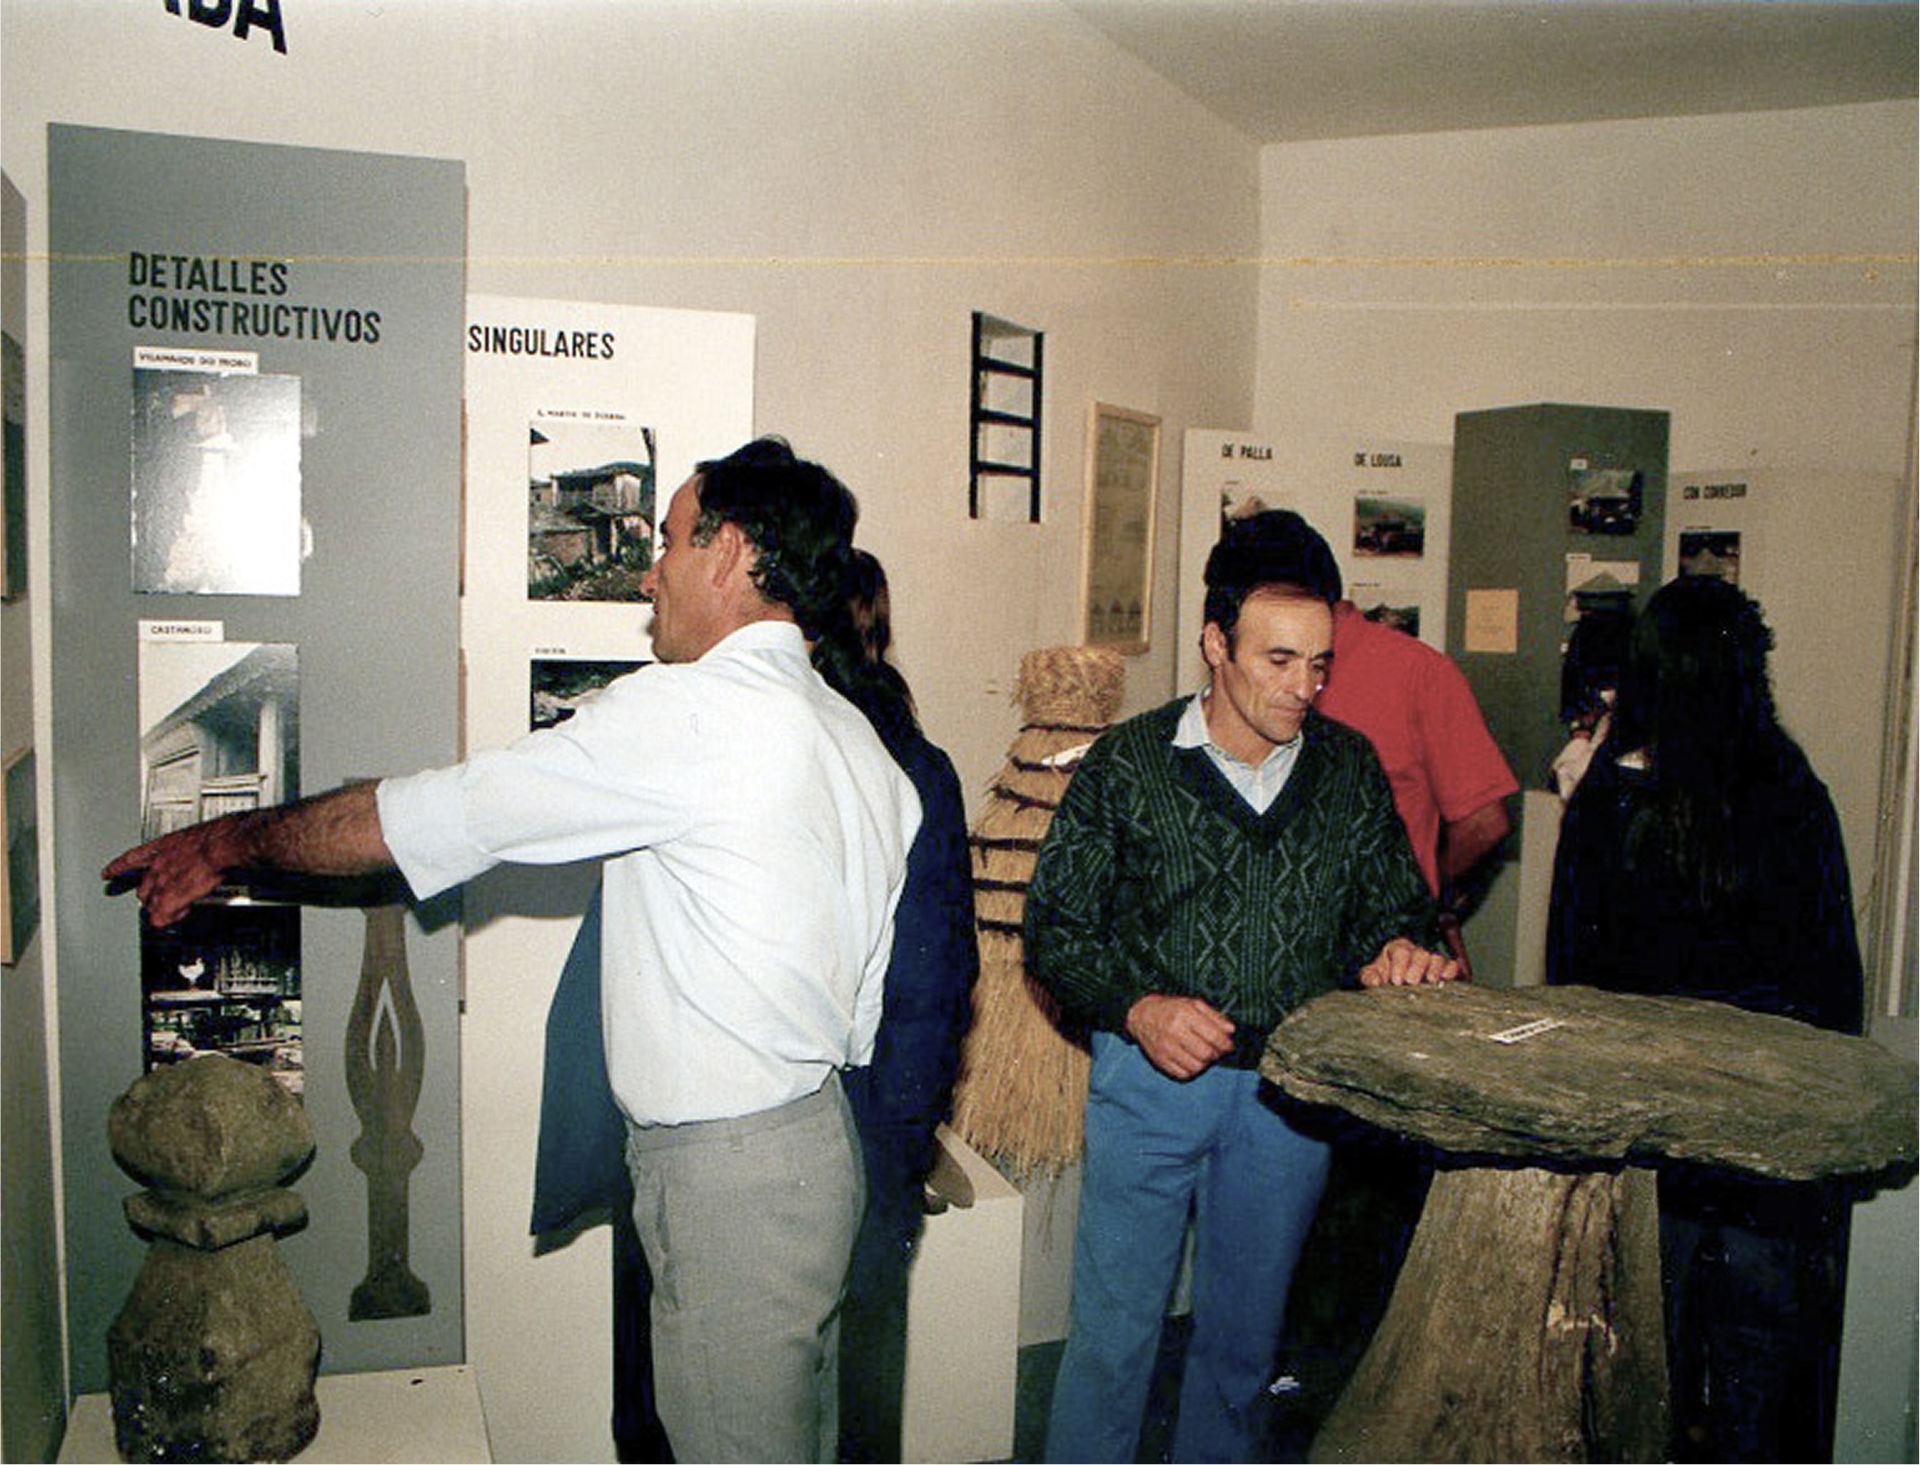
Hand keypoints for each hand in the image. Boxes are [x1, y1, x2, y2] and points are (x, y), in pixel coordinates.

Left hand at [102, 819, 239, 928]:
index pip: (132, 858)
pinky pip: (162, 914)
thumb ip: (190, 845)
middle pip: (143, 886)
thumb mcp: (197, 836)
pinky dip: (168, 917)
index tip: (107, 873)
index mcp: (163, 847)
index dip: (118, 867)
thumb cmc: (217, 835)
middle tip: (157, 901)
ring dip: (160, 907)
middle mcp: (159, 865)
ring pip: (151, 902)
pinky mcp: (173, 897)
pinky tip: (173, 918)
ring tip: (172, 910)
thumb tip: (201, 848)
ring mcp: (164, 882)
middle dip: (148, 896)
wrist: (222, 844)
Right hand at [1125, 994, 1235, 1079]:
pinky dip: (1192, 1070)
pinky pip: (1183, 1074)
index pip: (1214, 1036)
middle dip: (1216, 1055)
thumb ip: (1215, 1016)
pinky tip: (1191, 1061)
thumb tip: (1231, 1031)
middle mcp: (1175, 1031)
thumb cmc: (1171, 1009)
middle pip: (1206, 1054)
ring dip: (1205, 1064)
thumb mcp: (1193, 1004)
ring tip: (1203, 1055)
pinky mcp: (1160, 1061)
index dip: (1226, 1044)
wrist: (1142, 1015)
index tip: (1228, 1046)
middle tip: (1216, 1051)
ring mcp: (1166, 1048)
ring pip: (1196, 1067)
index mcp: (1185, 1014)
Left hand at [1358, 936, 1459, 987]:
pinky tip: (1446, 979)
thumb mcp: (1372, 977)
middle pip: (1420, 953)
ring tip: (1430, 981)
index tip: (1396, 981)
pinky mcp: (1447, 973)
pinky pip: (1453, 966)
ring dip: (1434, 969)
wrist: (1397, 994)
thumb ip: (1369, 977)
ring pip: (1438, 958)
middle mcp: (1417, 953)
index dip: (1399, 965)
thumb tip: (1375, 982)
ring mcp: (1432, 962)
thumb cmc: (1383, 981)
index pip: (1400, 951)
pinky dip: (1451, 970)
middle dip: (1416, 967)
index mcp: (1398, 950)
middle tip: (1411, 982)